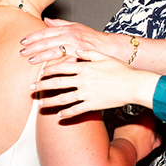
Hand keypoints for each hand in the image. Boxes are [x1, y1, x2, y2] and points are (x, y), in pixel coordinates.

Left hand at [20, 18, 107, 63]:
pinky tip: (47, 72)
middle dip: (33, 47)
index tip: (23, 41)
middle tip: (22, 53)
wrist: (111, 47)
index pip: (46, 32)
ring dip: (41, 57)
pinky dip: (55, 68)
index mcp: (68, 30)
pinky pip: (65, 64)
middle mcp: (70, 37)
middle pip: (48, 42)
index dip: (33, 37)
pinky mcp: (80, 59)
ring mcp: (75, 48)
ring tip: (31, 62)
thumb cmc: (93, 38)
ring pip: (54, 52)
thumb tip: (46, 21)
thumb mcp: (77, 27)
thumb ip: (61, 24)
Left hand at [32, 49, 159, 117]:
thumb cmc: (121, 69)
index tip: (40, 72)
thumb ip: (88, 53)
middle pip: (58, 82)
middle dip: (42, 85)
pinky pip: (76, 110)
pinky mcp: (93, 104)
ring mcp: (87, 93)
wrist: (134, 84)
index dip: (48, 69)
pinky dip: (67, 113)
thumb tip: (76, 49)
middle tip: (31, 88)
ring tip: (40, 104)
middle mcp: (83, 80)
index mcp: (85, 66)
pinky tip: (59, 116)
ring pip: (64, 98)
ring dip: (50, 101)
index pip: (61, 66)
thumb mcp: (104, 56)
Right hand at [112, 110, 160, 160]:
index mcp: (145, 117)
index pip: (149, 109)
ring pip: (157, 129)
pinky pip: (159, 141)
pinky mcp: (152, 145)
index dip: (145, 110)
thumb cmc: (123, 137)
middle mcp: (151, 126)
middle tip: (142, 119)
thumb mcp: (118, 122)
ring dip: (153, 129)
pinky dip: (156, 139)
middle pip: (154, 118)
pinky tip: (152, 140)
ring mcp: (153, 136)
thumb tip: (117, 113)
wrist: (125, 150)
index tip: (142, 111)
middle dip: (149, 118)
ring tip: (147, 130)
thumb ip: (118, 116)